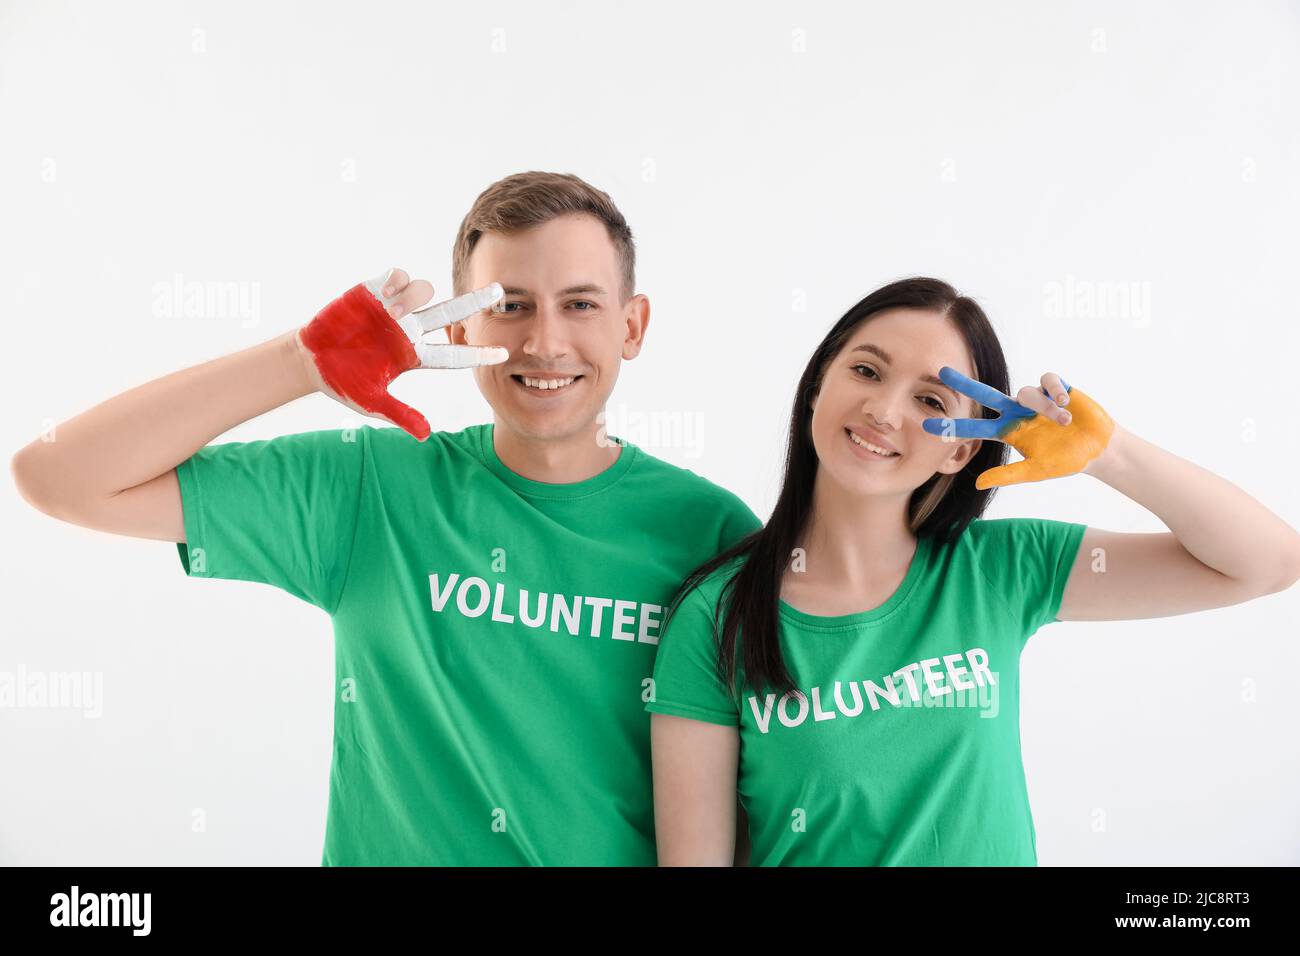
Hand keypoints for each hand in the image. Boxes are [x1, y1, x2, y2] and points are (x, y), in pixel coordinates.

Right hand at [296, 267, 506, 440]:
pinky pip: (399, 276)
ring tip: (396, 313)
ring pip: (426, 291)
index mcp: (414, 356)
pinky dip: (398, 281)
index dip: (477, 354)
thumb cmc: (342, 382)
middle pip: (451, 313)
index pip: (453, 355)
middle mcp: (410, 330)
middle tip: (498, 292)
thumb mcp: (371, 402)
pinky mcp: (374, 291)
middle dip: (475, 302)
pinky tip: (385, 293)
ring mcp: (393, 309)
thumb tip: (426, 435)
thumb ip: (400, 414)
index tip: (504, 355)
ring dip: (416, 298)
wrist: (309, 360)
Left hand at [921, 368, 1114, 488]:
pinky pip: (1047, 381)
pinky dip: (1056, 392)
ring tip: (1064, 421)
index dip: (953, 426)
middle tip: (941, 372)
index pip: (975, 427)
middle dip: (964, 384)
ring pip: (1026, 393)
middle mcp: (1016, 411)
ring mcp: (1035, 398)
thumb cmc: (1065, 460)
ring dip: (1045, 408)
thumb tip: (977, 484)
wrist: (1098, 449)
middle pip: (985, 394)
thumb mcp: (1035, 471)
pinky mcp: (1055, 386)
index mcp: (1008, 431)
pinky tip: (1068, 402)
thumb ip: (1007, 475)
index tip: (926, 425)